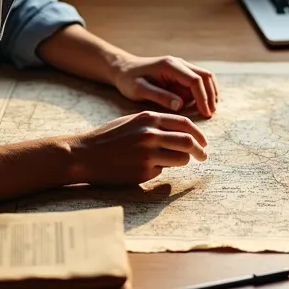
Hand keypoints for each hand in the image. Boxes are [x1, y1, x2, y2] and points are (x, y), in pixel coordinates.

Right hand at [67, 111, 207, 184]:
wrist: (84, 154)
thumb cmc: (108, 137)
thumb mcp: (132, 121)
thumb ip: (156, 124)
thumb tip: (182, 132)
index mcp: (149, 118)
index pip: (185, 123)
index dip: (198, 133)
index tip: (203, 142)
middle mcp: (151, 134)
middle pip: (188, 141)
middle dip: (200, 150)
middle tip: (203, 156)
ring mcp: (148, 153)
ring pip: (181, 158)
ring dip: (182, 161)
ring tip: (171, 161)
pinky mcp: (144, 171)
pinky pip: (162, 171)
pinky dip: (160, 170)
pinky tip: (143, 167)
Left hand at [111, 54, 217, 116]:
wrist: (123, 69)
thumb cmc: (128, 80)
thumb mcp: (139, 90)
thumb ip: (159, 96)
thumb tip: (179, 105)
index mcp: (170, 66)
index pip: (195, 80)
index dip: (203, 98)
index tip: (205, 114)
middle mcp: (179, 63)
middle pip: (205, 76)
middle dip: (211, 95)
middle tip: (210, 114)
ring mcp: (181, 66)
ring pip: (205, 77)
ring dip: (209, 93)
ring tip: (207, 111)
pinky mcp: (180, 71)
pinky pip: (197, 80)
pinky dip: (202, 92)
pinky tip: (198, 105)